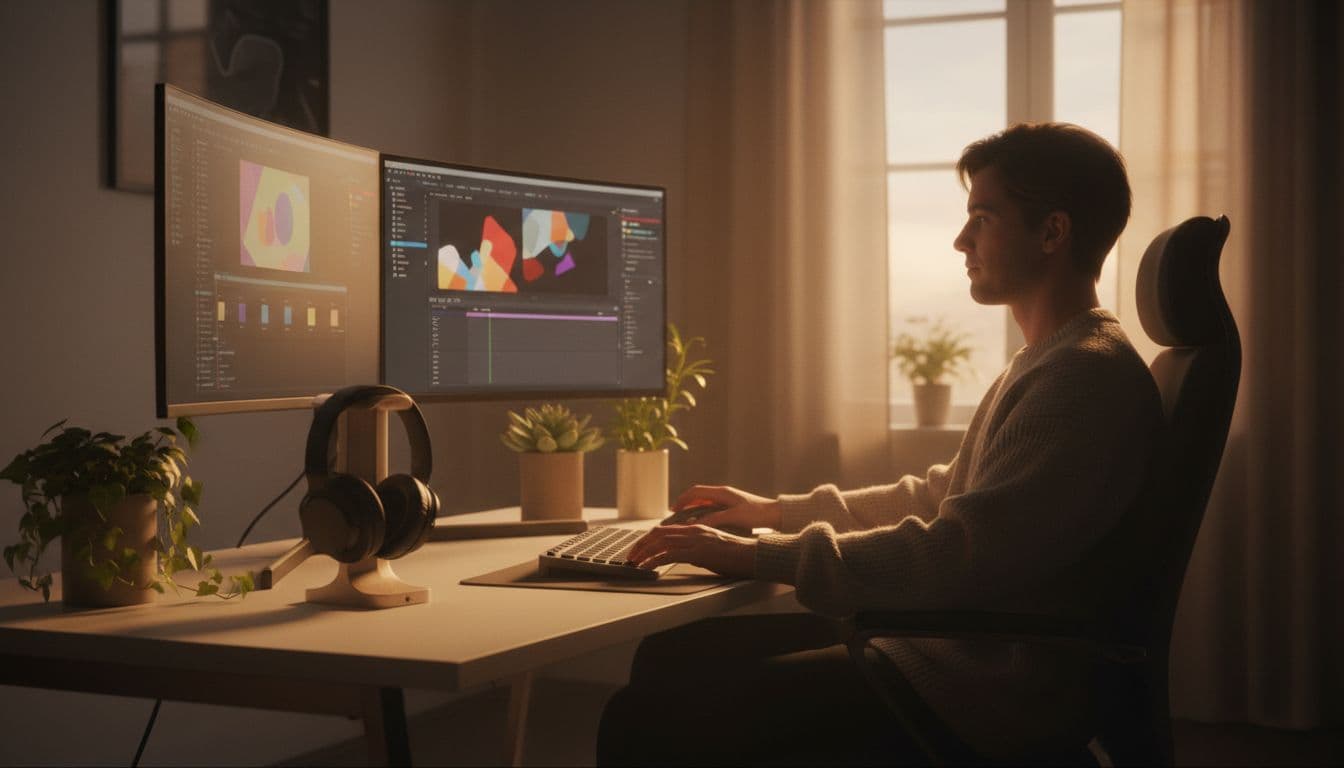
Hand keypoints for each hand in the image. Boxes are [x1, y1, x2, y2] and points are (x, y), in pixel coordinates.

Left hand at [628, 524, 756, 577]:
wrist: (752, 555)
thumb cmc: (735, 555)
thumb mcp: (711, 548)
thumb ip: (694, 549)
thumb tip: (680, 556)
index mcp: (696, 528)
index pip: (664, 529)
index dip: (648, 538)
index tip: (639, 548)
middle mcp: (693, 531)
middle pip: (658, 533)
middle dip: (641, 544)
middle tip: (631, 556)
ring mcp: (695, 541)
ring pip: (660, 543)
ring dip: (644, 553)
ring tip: (635, 563)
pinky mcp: (698, 553)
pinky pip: (669, 555)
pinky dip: (654, 560)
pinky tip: (648, 567)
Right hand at [671, 485, 782, 531]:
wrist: (776, 515)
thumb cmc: (757, 515)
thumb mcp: (733, 517)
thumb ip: (713, 520)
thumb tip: (695, 524)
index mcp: (722, 492)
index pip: (695, 492)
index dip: (682, 500)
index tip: (673, 509)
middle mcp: (723, 493)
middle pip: (698, 495)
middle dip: (685, 504)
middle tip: (675, 515)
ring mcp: (728, 499)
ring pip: (704, 502)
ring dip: (693, 508)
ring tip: (685, 519)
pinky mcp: (732, 506)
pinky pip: (711, 507)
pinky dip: (702, 513)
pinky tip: (701, 522)